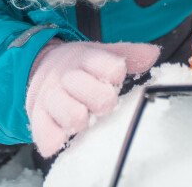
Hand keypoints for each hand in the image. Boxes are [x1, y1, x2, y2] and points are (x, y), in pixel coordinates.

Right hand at [26, 39, 159, 156]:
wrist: (39, 67)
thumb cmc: (78, 68)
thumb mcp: (101, 55)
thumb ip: (129, 55)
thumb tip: (152, 53)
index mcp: (86, 60)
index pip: (112, 68)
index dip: (116, 74)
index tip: (114, 75)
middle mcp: (67, 77)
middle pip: (99, 97)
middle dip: (104, 101)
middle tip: (101, 103)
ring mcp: (51, 98)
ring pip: (73, 116)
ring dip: (83, 119)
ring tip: (83, 116)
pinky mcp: (38, 118)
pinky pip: (47, 135)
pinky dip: (56, 138)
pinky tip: (63, 134)